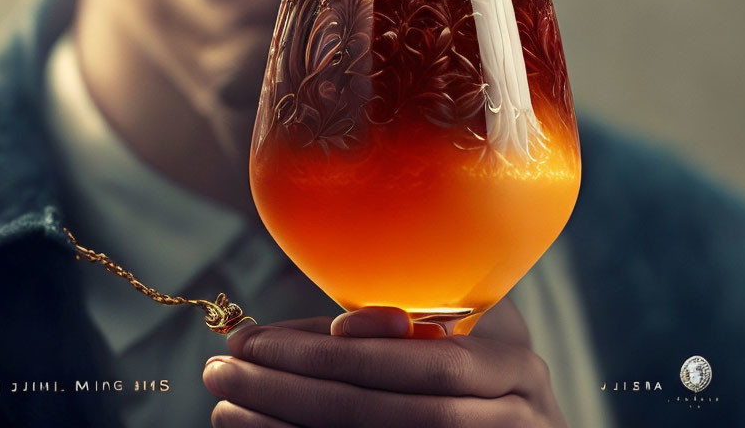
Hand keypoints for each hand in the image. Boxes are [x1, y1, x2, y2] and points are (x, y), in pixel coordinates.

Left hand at [202, 297, 567, 426]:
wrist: (520, 427)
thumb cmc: (483, 367)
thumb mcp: (465, 332)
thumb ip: (406, 327)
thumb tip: (337, 327)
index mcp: (513, 369)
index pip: (426, 365)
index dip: (345, 355)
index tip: (264, 339)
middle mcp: (509, 422)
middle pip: (385, 414)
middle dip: (294, 390)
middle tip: (224, 366)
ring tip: (225, 407)